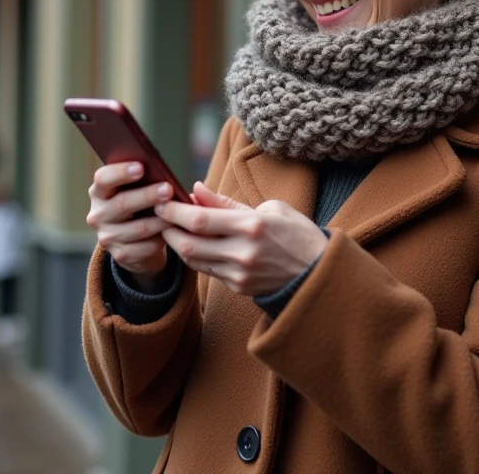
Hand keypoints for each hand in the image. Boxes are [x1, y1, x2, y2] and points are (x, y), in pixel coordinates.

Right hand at [86, 162, 173, 287]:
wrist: (136, 240)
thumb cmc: (140, 205)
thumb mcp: (135, 190)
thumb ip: (142, 180)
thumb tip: (160, 171)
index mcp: (99, 192)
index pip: (103, 179)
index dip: (121, 172)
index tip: (141, 167)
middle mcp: (98, 214)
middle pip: (122, 203)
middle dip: (148, 195)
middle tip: (168, 189)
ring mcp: (107, 237)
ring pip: (139, 228)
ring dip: (161, 219)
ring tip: (178, 211)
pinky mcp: (121, 255)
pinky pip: (146, 246)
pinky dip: (163, 238)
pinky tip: (173, 230)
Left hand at [156, 182, 327, 296]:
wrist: (320, 273)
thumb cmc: (297, 234)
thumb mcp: (269, 209)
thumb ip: (227, 202)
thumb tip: (196, 190)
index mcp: (252, 226)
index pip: (200, 219)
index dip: (174, 210)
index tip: (161, 201)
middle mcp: (243, 253)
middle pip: (188, 244)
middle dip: (167, 229)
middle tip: (158, 216)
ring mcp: (239, 274)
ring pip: (193, 260)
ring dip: (177, 244)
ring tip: (171, 228)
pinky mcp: (238, 287)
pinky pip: (207, 270)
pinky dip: (195, 256)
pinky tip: (192, 243)